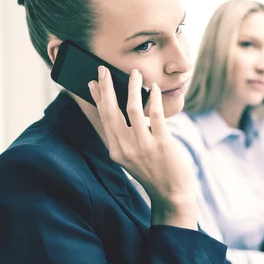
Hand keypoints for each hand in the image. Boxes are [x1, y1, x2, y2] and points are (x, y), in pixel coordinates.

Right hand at [88, 66, 196, 228]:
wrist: (172, 194)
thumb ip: (125, 138)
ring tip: (134, 73)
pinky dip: (154, 98)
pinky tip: (154, 88)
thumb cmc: (154, 172)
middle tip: (103, 70)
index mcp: (115, 150)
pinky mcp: (161, 143)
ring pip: (132, 109)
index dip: (97, 99)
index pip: (103, 119)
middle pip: (111, 111)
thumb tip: (123, 110)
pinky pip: (155, 114)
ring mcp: (143, 146)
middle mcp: (125, 148)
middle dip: (106, 88)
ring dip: (132, 88)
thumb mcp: (132, 157)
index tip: (92, 82)